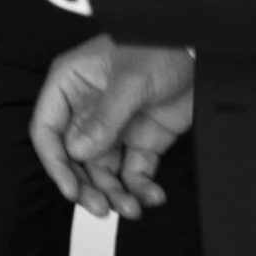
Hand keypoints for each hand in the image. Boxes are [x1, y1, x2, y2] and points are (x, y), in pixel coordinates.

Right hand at [30, 36, 194, 220]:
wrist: (207, 50)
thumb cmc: (160, 46)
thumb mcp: (131, 80)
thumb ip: (105, 117)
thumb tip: (76, 152)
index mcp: (70, 85)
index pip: (47, 129)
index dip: (54, 162)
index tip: (70, 189)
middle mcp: (86, 109)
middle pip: (74, 157)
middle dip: (86, 185)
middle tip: (101, 208)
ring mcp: (114, 127)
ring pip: (103, 170)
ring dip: (114, 193)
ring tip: (132, 209)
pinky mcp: (142, 139)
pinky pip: (134, 171)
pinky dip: (141, 187)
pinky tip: (152, 196)